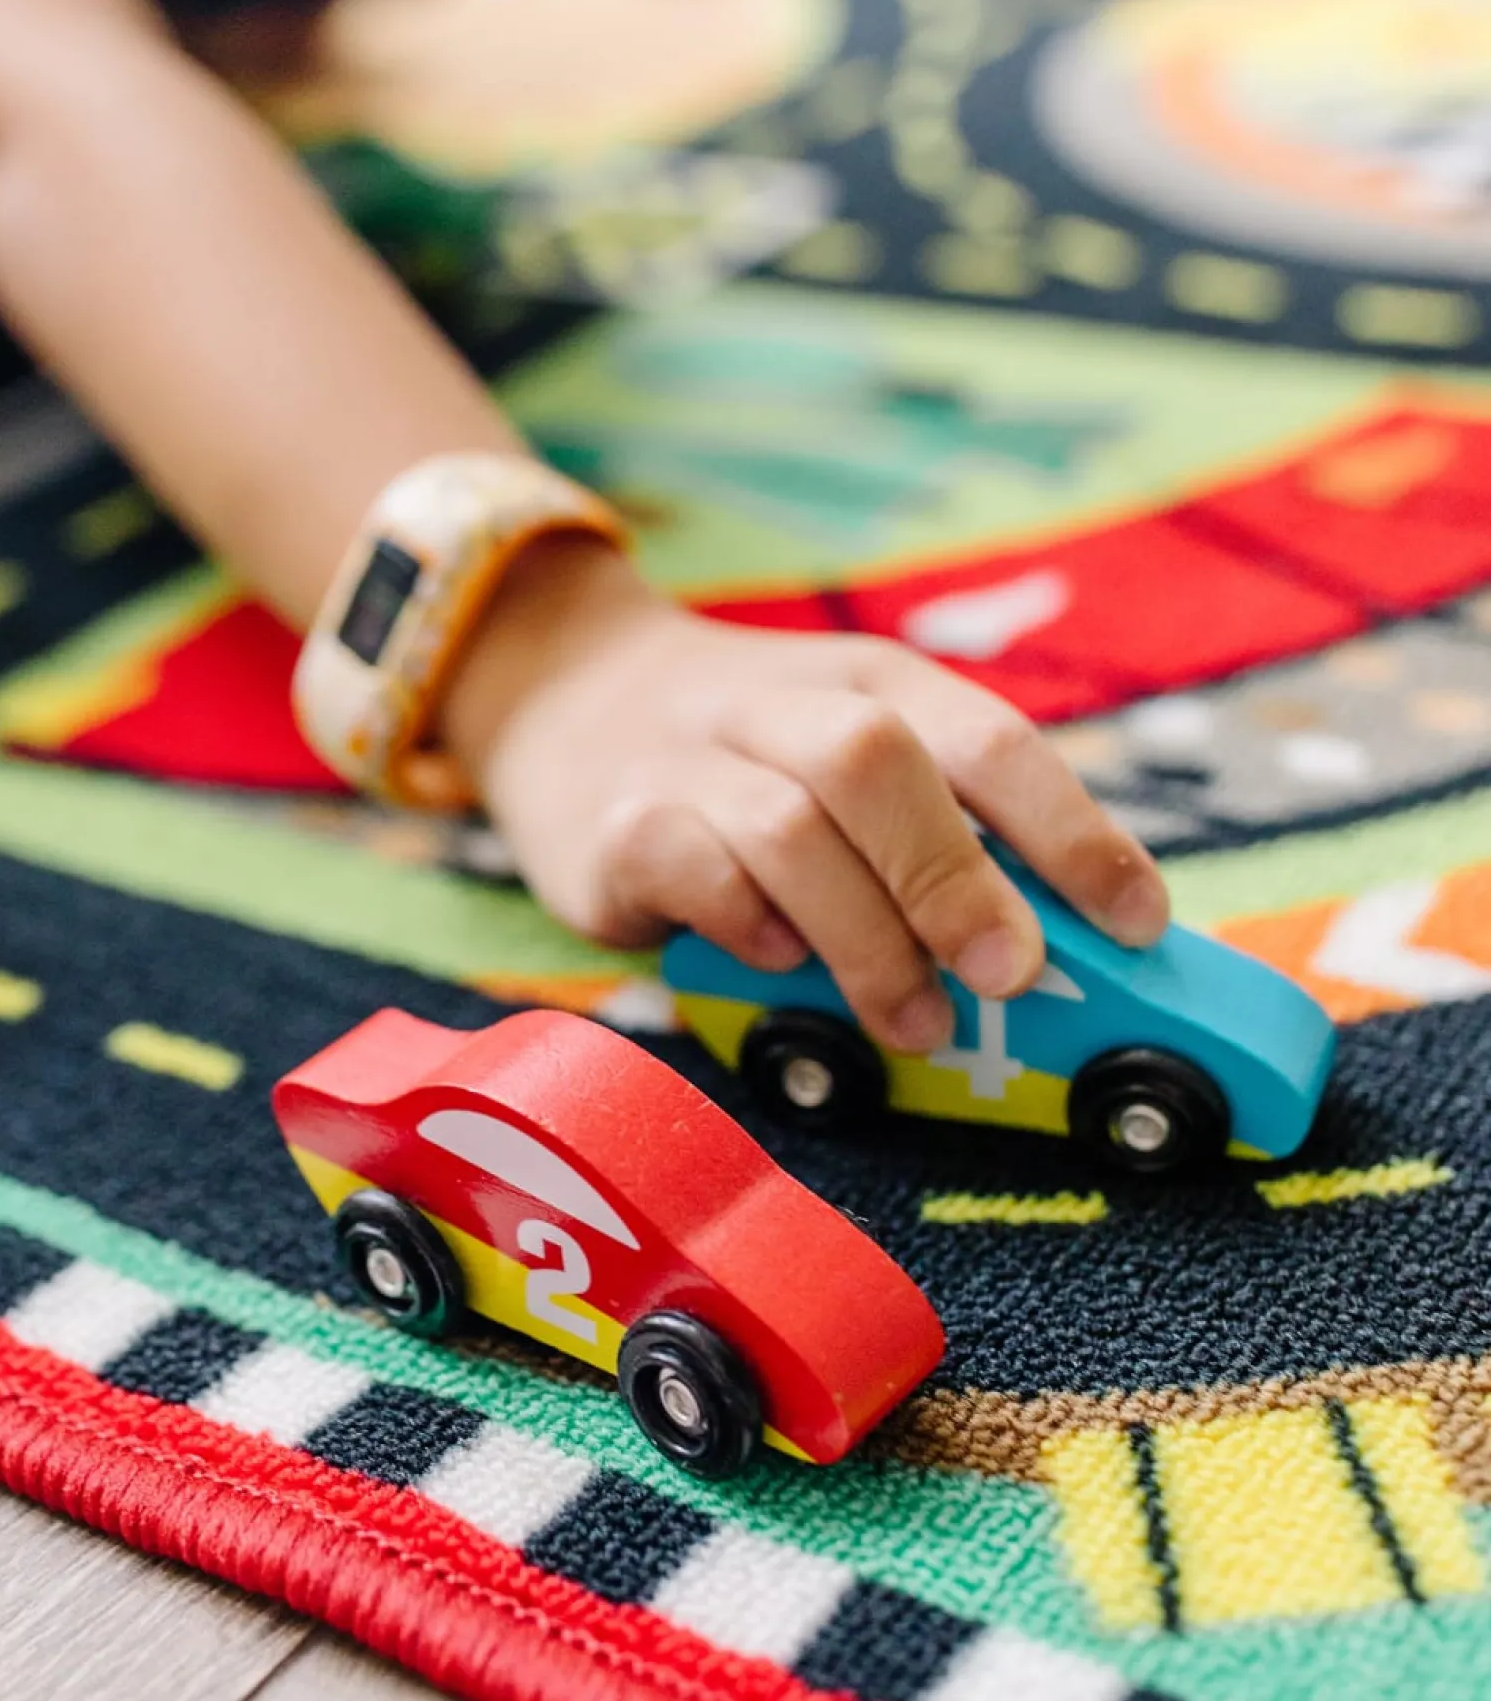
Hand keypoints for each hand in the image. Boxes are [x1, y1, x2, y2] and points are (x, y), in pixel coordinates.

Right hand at [441, 539, 1169, 1053]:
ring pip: (788, 827)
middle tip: (1010, 974)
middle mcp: (782, 704)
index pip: (987, 737)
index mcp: (869, 681)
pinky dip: (750, 924)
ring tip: (915, 1019)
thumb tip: (1065, 952)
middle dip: (956, 874)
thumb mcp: (846, 757)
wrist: (565, 694)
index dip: (1071, 830)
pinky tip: (779, 958)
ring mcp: (689, 759)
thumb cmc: (747, 760)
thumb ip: (940, 832)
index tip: (1135, 922)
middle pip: (878, 763)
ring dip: (867, 936)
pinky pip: (692, 870)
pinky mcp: (618, 825)